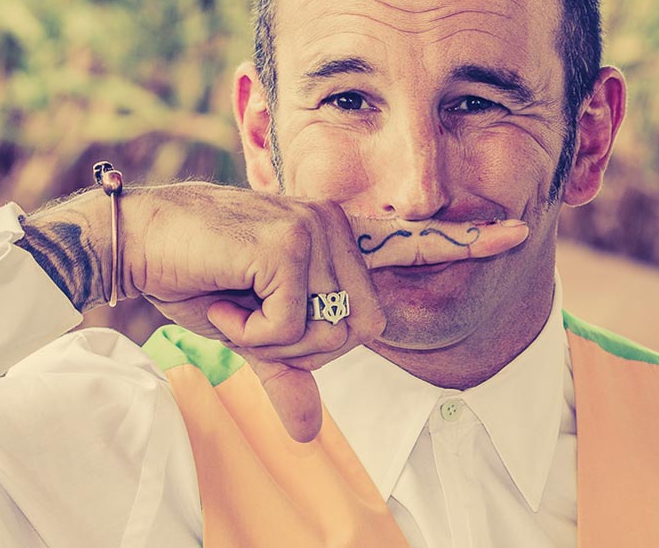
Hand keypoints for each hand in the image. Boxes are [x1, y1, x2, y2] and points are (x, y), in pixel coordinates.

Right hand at [18, 182, 528, 441]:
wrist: (140, 244)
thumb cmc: (197, 279)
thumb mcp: (253, 333)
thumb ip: (290, 374)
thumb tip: (311, 431)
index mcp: (339, 241)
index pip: (412, 244)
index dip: (467, 240)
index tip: (518, 234)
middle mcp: (337, 226)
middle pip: (366, 327)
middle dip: (305, 344)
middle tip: (252, 314)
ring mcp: (318, 229)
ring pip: (334, 330)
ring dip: (274, 337)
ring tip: (236, 298)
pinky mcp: (291, 242)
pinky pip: (295, 325)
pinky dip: (253, 329)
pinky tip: (225, 294)